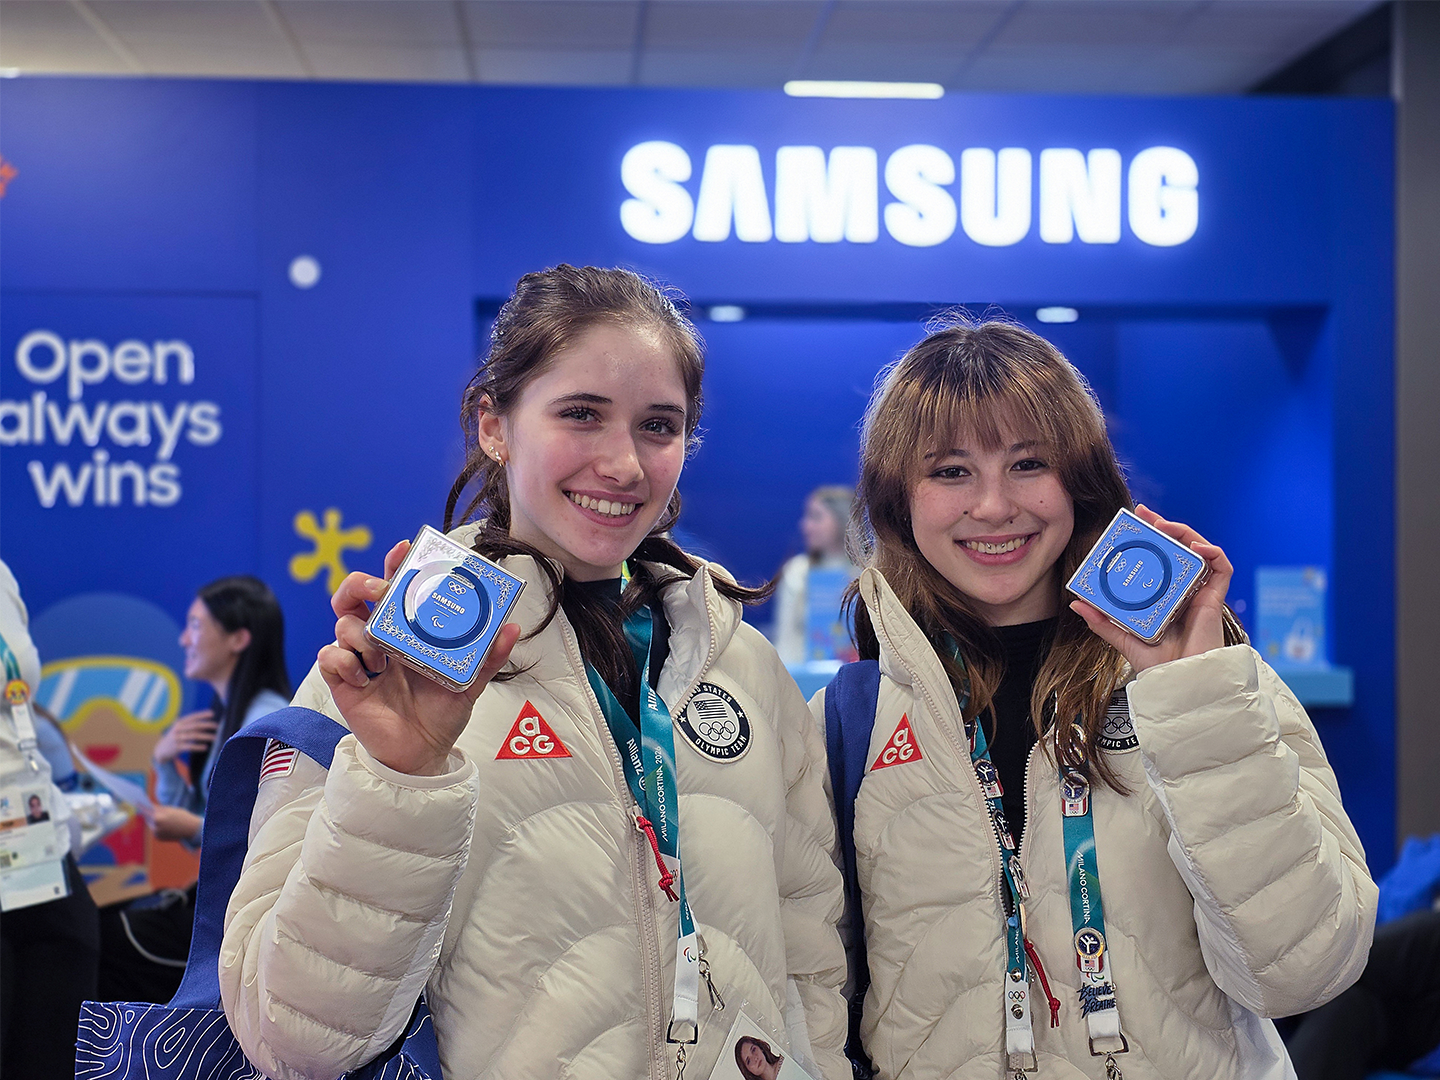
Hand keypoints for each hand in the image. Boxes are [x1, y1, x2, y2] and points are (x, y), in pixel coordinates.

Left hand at [145, 804, 203, 842]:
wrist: (191, 829)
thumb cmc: (182, 816)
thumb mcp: (170, 809)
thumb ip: (158, 808)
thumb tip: (149, 807)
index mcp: (158, 818)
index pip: (146, 811)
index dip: (141, 806)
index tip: (137, 802)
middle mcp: (155, 827)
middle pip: (148, 818)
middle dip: (148, 814)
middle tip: (146, 808)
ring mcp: (156, 834)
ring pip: (151, 825)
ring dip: (152, 820)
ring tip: (154, 815)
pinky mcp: (159, 838)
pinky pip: (155, 830)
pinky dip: (157, 827)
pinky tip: (162, 824)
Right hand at [152, 710, 218, 764]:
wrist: (161, 750)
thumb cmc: (175, 737)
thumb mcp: (180, 729)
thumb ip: (192, 726)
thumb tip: (208, 724)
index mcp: (179, 723)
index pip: (192, 717)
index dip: (202, 714)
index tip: (212, 713)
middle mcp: (178, 729)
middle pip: (195, 726)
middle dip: (207, 725)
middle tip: (217, 726)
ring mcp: (176, 738)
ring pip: (194, 736)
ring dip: (205, 736)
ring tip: (215, 737)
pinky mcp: (176, 747)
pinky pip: (189, 746)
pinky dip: (198, 747)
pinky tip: (205, 747)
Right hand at [318, 539, 521, 775]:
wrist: (422, 753)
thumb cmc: (442, 712)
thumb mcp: (470, 682)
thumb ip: (489, 656)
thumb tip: (512, 627)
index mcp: (408, 630)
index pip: (396, 587)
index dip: (395, 564)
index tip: (404, 549)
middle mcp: (381, 638)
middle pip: (355, 594)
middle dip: (360, 584)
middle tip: (378, 591)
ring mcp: (359, 657)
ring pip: (341, 622)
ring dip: (359, 633)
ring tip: (382, 661)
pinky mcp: (343, 680)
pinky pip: (329, 657)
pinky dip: (344, 662)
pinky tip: (366, 679)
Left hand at [1070, 504, 1232, 674]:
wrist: (1179, 682)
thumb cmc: (1156, 663)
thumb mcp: (1122, 636)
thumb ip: (1101, 621)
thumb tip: (1076, 602)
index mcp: (1165, 593)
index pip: (1161, 556)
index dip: (1151, 535)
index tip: (1134, 520)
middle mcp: (1183, 589)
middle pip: (1179, 548)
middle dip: (1165, 526)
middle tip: (1145, 514)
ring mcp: (1200, 591)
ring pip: (1201, 551)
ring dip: (1185, 532)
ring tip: (1165, 526)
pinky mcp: (1215, 598)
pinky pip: (1223, 568)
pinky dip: (1213, 552)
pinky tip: (1196, 547)